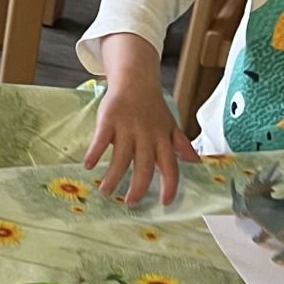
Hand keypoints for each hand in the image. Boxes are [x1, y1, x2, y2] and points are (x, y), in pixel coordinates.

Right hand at [84, 78, 197, 206]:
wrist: (136, 80)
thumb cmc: (152, 107)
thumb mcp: (170, 125)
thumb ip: (181, 144)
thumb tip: (196, 162)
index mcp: (163, 139)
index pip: (171, 166)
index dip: (169, 185)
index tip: (165, 202)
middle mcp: (147, 136)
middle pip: (145, 166)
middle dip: (138, 187)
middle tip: (130, 203)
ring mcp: (128, 128)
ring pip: (122, 157)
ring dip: (113, 177)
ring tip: (105, 192)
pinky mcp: (109, 119)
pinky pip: (102, 139)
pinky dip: (94, 152)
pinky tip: (88, 166)